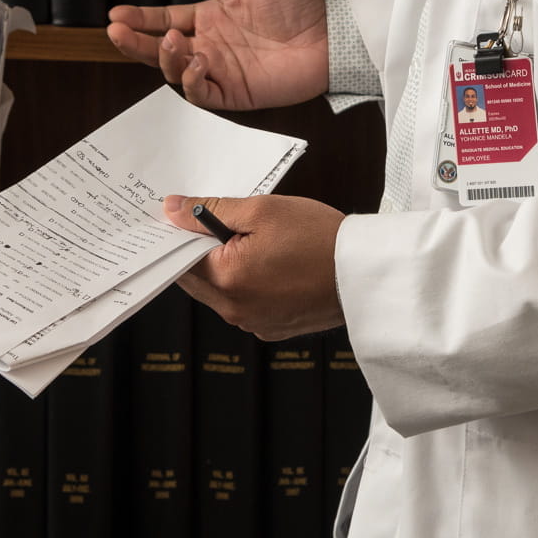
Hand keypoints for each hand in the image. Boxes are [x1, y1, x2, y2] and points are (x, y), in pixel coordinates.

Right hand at [107, 0, 329, 110]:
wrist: (328, 38)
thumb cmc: (297, 7)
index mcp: (209, 18)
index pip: (164, 18)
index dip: (140, 18)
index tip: (115, 14)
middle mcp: (208, 45)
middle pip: (159, 48)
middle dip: (135, 42)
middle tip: (117, 32)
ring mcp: (218, 71)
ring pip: (174, 72)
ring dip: (166, 57)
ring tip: (174, 40)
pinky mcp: (233, 93)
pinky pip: (201, 93)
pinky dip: (192, 80)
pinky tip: (197, 61)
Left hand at [163, 193, 345, 341]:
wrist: (364, 273)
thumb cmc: (319, 239)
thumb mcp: (261, 210)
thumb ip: (211, 210)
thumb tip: (173, 209)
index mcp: (226, 281)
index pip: (179, 259)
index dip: (178, 235)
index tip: (181, 217)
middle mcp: (235, 310)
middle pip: (195, 278)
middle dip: (199, 251)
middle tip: (214, 222)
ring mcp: (254, 323)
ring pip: (219, 292)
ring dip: (223, 267)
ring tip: (249, 240)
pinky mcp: (272, 327)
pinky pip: (243, 303)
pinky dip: (245, 284)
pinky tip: (266, 262)